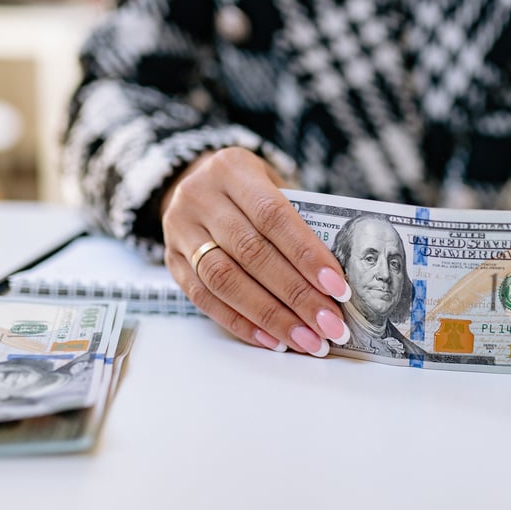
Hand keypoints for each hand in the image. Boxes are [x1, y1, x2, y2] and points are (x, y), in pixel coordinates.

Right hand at [161, 148, 351, 355]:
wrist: (193, 181)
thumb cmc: (249, 190)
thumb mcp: (272, 184)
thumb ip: (299, 220)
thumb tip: (336, 279)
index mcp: (231, 169)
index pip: (274, 216)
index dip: (307, 255)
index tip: (338, 289)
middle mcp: (200, 196)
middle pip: (251, 253)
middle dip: (296, 295)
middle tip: (329, 325)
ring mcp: (180, 230)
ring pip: (225, 280)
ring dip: (271, 317)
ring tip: (306, 340)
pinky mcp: (171, 260)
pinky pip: (204, 299)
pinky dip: (241, 323)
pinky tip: (272, 340)